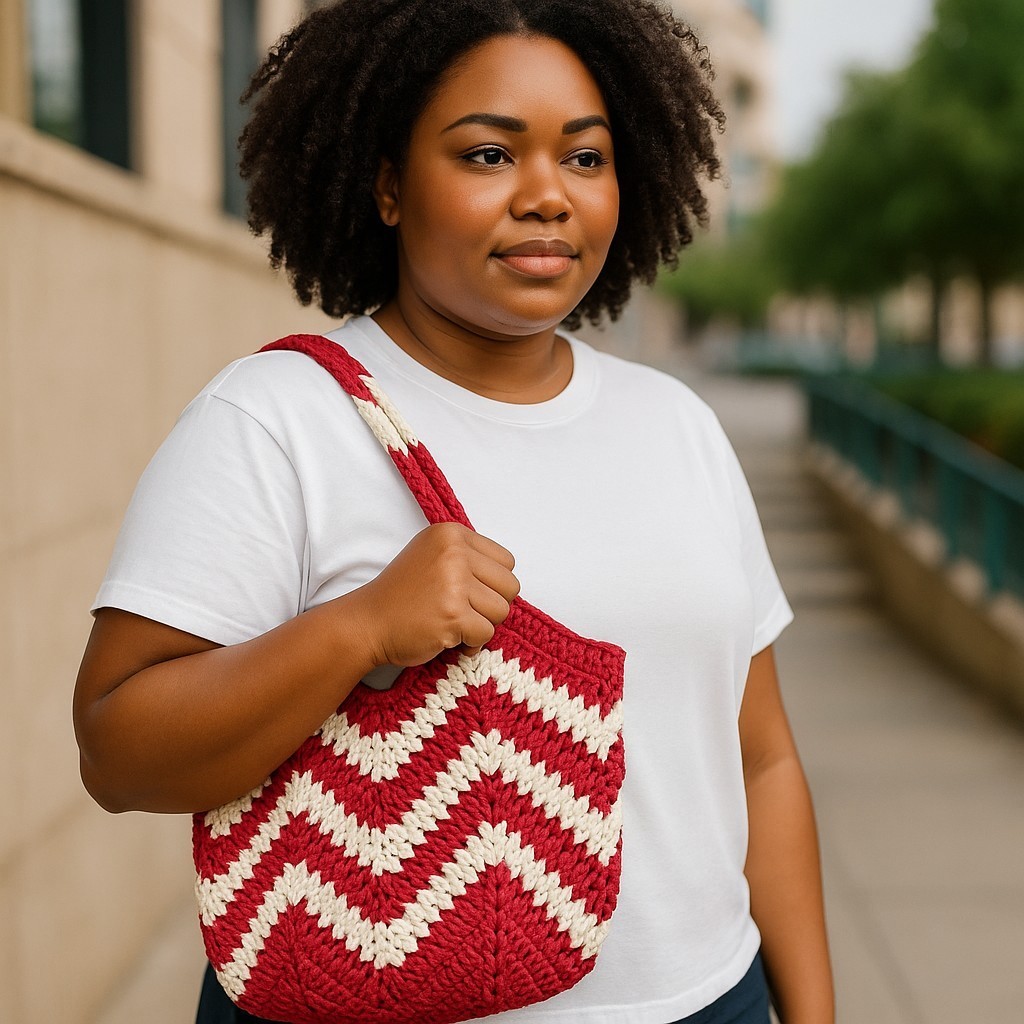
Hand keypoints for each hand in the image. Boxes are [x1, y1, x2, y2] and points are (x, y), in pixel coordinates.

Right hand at [356, 523, 519, 667]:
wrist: (368, 622)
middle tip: (463, 610)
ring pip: (502, 611)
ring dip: (481, 624)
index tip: (469, 591)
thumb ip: (467, 556)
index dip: (492, 582)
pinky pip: (486, 634)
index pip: (507, 560)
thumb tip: (505, 577)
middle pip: (510, 586)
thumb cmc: (402, 594)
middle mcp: (454, 553)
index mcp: (451, 534)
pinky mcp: (453, 615)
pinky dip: (471, 643)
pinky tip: (450, 637)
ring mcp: (453, 584)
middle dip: (491, 604)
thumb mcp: (432, 555)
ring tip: (454, 622)